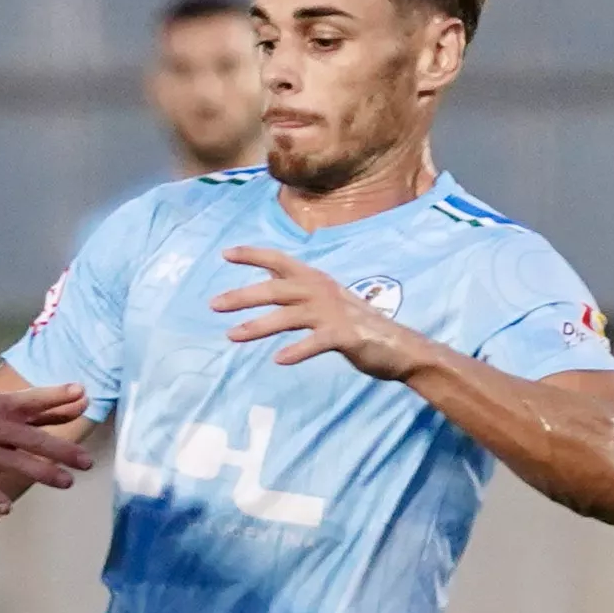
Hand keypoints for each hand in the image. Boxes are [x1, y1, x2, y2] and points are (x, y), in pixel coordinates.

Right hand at [0, 382, 92, 534]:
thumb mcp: (6, 410)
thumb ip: (45, 408)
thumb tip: (83, 398)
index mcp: (2, 406)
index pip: (33, 401)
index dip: (57, 397)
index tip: (83, 394)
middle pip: (31, 438)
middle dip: (60, 449)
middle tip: (87, 462)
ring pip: (15, 462)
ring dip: (42, 472)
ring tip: (67, 482)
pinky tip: (6, 509)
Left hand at [218, 246, 435, 381]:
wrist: (399, 347)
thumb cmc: (357, 324)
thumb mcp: (326, 299)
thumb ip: (298, 290)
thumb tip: (267, 278)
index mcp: (316, 280)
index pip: (280, 261)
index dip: (254, 255)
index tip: (226, 253)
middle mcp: (322, 291)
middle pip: (275, 289)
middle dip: (243, 296)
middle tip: (214, 305)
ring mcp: (333, 313)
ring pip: (288, 316)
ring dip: (258, 326)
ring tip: (232, 336)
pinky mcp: (344, 336)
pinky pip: (316, 342)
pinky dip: (297, 350)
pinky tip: (278, 359)